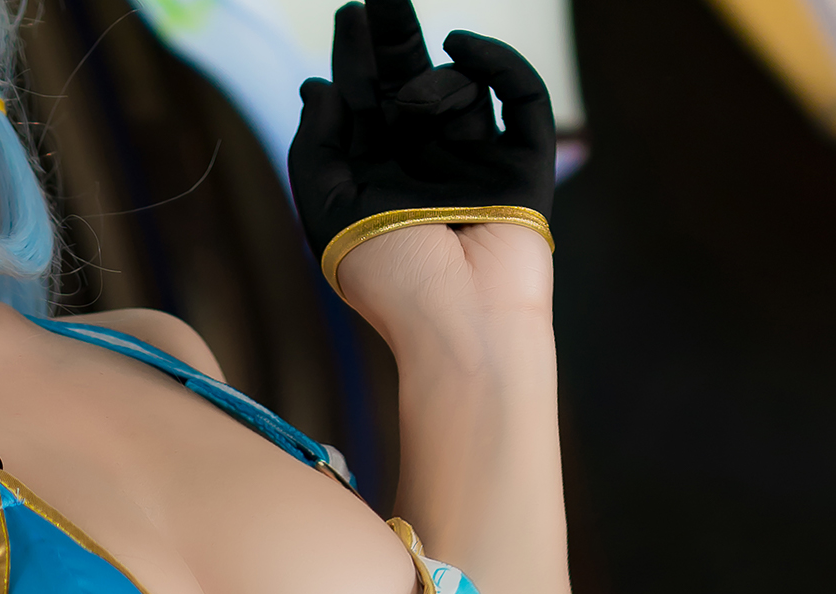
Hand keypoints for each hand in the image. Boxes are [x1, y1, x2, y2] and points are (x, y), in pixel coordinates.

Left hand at [288, 1, 556, 321]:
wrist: (461, 322)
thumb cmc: (392, 282)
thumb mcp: (326, 212)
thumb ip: (313, 148)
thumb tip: (318, 89)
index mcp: (380, 181)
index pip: (366, 105)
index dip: (356, 60)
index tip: (349, 19)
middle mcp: (427, 168)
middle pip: (408, 83)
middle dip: (393, 38)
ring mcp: (476, 164)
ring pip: (456, 90)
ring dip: (431, 81)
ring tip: (412, 101)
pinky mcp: (522, 165)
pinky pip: (520, 97)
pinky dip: (496, 63)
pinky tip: (461, 45)